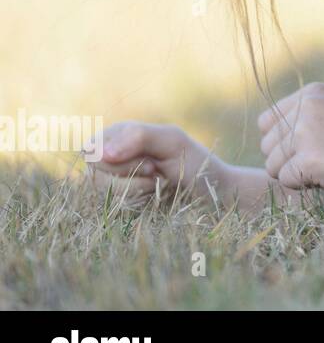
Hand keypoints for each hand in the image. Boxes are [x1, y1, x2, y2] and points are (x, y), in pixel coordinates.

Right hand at [84, 122, 231, 204]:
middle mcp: (109, 156)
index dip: (119, 162)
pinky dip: (136, 204)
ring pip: (102, 193)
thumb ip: (138, 137)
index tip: (151, 163)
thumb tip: (97, 151)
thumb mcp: (172, 142)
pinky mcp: (117, 202)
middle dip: (130, 178)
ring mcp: (111, 181)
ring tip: (158, 183)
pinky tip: (153, 196)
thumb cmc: (194, 162)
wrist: (212, 193)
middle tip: (156, 172)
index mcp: (118, 134)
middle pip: (94, 175)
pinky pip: (111, 208)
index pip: (92, 151)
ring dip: (136, 191)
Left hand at [258, 82, 323, 203]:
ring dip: (297, 174)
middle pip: (267, 145)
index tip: (323, 145)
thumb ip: (305, 119)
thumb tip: (263, 135)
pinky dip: (306, 187)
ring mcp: (307, 132)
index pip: (268, 122)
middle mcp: (307, 106)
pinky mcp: (309, 159)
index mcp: (313, 93)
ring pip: (271, 165)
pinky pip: (285, 181)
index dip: (287, 142)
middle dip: (290, 160)